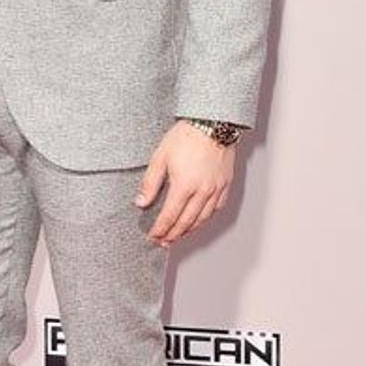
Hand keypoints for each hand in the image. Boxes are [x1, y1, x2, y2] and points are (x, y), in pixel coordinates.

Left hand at [134, 120, 235, 245]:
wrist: (212, 123)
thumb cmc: (186, 136)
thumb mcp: (160, 157)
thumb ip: (150, 183)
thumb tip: (140, 202)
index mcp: (184, 186)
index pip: (169, 216)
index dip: (160, 229)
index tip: (153, 236)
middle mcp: (202, 191)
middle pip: (186, 222)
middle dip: (173, 235)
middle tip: (164, 242)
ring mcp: (215, 189)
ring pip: (202, 219)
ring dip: (189, 231)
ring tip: (179, 236)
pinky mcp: (225, 184)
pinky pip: (216, 208)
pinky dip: (206, 219)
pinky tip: (199, 221)